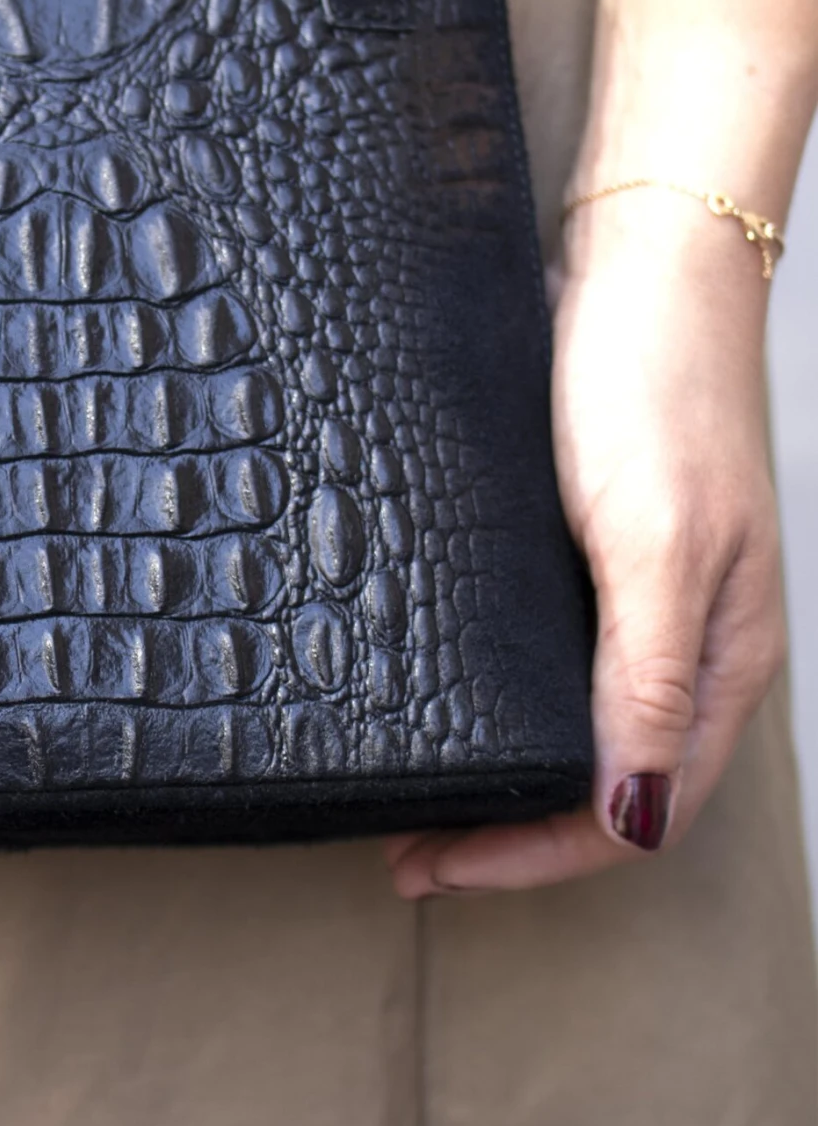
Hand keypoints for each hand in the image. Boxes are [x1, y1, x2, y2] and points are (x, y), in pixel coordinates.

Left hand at [385, 194, 785, 898]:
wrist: (642, 260)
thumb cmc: (657, 385)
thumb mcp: (653, 538)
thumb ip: (646, 678)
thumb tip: (637, 811)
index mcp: (719, 661)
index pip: (631, 812)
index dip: (532, 857)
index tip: (436, 865)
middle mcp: (683, 645)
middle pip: (602, 785)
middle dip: (507, 835)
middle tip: (407, 849)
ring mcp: (638, 600)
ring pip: (571, 725)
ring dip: (497, 771)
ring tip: (410, 790)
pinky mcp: (590, 551)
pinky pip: (546, 656)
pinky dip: (491, 695)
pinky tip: (432, 689)